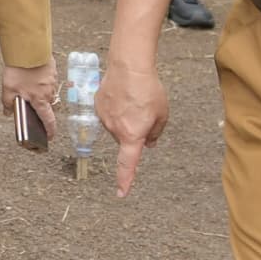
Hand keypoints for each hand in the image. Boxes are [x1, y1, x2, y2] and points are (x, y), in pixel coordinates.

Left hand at [0, 64, 53, 134]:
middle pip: (46, 106)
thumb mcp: (8, 89)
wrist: (28, 50)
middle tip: (29, 104)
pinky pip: (46, 81)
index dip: (49, 130)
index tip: (49, 136)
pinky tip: (30, 76)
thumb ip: (8, 103)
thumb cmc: (19, 71)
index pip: (48, 120)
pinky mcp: (52, 71)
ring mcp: (52, 81)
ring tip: (26, 86)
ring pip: (46, 92)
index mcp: (40, 100)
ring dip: (38, 92)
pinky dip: (39, 81)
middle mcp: (49, 93)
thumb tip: (8, 113)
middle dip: (39, 107)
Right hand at [99, 66, 169, 194]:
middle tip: (145, 113)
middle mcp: (115, 130)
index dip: (125, 180)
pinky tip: (123, 95)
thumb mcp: (162, 114)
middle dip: (134, 131)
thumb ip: (156, 132)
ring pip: (116, 126)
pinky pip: (108, 113)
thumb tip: (149, 142)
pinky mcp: (98, 105)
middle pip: (125, 139)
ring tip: (134, 99)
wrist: (129, 67)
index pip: (128, 164)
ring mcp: (104, 118)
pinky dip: (116, 108)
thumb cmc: (148, 89)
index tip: (121, 193)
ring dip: (125, 119)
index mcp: (132, 135)